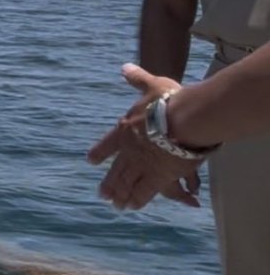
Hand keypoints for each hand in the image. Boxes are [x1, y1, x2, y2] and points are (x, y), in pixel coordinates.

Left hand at [87, 63, 201, 209]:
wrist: (184, 118)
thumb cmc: (170, 100)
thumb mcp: (151, 85)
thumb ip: (137, 79)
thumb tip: (125, 67)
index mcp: (125, 129)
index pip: (108, 144)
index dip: (100, 153)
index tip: (91, 161)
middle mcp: (129, 149)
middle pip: (116, 169)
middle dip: (109, 183)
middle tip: (101, 194)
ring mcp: (142, 164)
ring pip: (127, 183)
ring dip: (120, 194)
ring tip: (114, 204)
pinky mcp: (159, 176)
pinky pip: (144, 192)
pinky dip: (136, 200)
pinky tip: (131, 207)